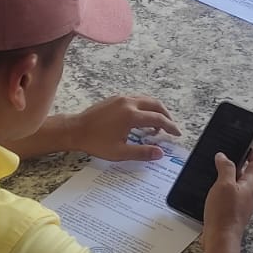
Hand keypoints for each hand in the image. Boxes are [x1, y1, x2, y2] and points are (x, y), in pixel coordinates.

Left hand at [61, 96, 181, 160]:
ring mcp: (121, 98)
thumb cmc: (95, 142)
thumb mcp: (120, 152)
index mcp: (131, 116)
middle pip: (155, 105)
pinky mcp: (115, 98)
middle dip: (166, 116)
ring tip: (158, 124)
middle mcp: (128, 103)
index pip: (158, 119)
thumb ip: (142, 152)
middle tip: (170, 127)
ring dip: (155, 110)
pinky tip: (142, 118)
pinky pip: (136, 99)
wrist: (75, 130)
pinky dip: (145, 107)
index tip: (177, 133)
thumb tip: (159, 153)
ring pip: (146, 99)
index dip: (170, 127)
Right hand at [203, 149, 252, 238]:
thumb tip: (223, 156)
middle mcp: (249, 195)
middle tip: (227, 156)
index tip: (246, 145)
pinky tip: (215, 192)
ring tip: (218, 172)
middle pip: (249, 174)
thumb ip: (225, 168)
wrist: (221, 240)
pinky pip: (232, 197)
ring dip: (231, 177)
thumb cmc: (224, 214)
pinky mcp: (234, 213)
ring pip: (240, 186)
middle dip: (239, 164)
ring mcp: (242, 205)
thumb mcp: (223, 185)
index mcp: (251, 185)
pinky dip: (225, 190)